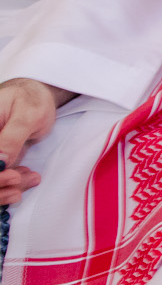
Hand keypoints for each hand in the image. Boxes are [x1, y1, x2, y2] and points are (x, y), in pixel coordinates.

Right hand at [0, 78, 73, 204]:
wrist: (34, 97)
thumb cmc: (30, 99)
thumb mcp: (27, 114)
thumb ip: (12, 137)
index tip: (12, 176)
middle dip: (1, 184)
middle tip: (22, 178)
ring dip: (8, 187)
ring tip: (31, 177)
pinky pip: (0, 178)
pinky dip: (12, 184)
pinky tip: (27, 177)